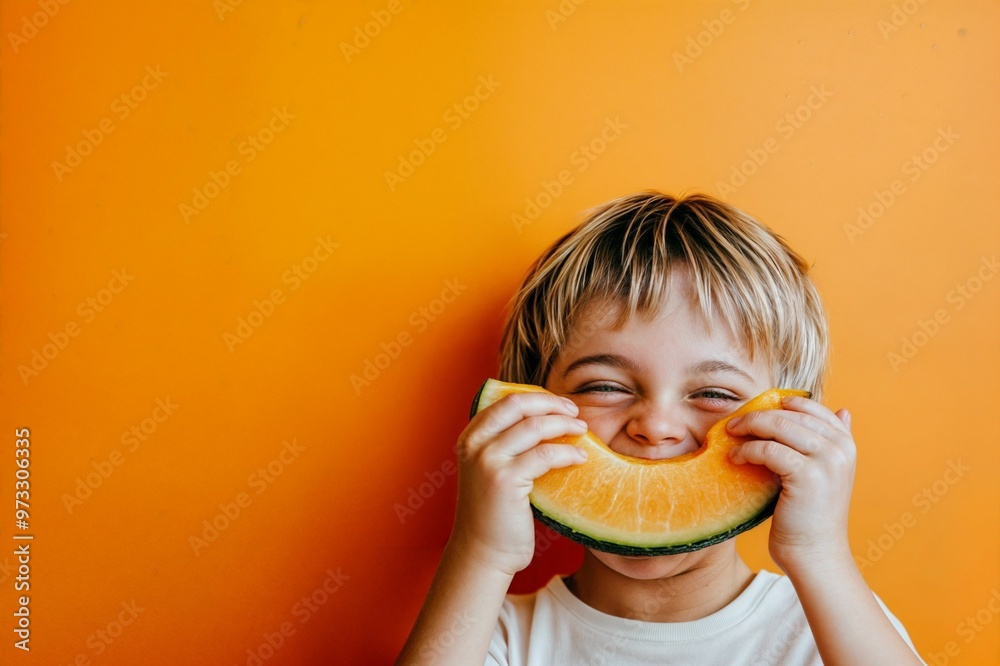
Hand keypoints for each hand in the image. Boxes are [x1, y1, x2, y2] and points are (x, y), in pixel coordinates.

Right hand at [449, 391, 587, 575]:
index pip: (506, 400)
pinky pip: (545, 455)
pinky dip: (567, 452)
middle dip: (551, 404)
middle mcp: (475, 444)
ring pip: (534, 427)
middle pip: (518, 405)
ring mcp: (488, 461)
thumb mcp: (491, 470)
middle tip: (575, 411)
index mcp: (471, 437)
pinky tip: (580, 458)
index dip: (537, 397)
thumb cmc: (494, 513)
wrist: (482, 552)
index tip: (560, 404)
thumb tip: (546, 420)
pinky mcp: (505, 480)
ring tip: (582, 430)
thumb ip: (506, 445)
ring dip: (564, 425)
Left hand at [725, 395, 855, 572]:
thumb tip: (843, 410)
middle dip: (757, 415)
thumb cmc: (812, 515)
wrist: (815, 554)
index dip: (782, 402)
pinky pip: (768, 450)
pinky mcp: (807, 475)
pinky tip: (735, 458)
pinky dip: (747, 450)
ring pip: (779, 426)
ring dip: (749, 427)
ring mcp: (826, 461)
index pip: (812, 407)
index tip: (757, 408)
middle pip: (791, 414)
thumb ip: (830, 443)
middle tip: (734, 423)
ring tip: (731, 434)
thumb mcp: (827, 472)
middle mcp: (840, 449)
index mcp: (846, 444)